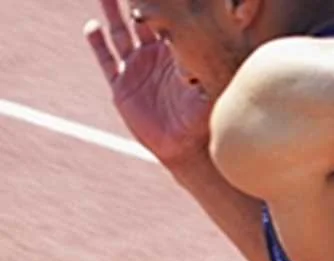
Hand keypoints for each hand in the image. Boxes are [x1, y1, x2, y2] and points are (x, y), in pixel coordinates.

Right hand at [85, 0, 211, 167]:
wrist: (183, 147)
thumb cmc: (203, 121)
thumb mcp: (209, 92)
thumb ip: (207, 71)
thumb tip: (217, 52)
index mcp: (177, 55)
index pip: (167, 22)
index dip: (161, 5)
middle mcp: (155, 57)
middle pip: (140, 20)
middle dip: (134, 1)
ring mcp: (136, 68)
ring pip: (119, 33)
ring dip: (111, 13)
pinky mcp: (121, 85)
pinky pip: (106, 60)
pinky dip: (97, 43)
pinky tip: (91, 27)